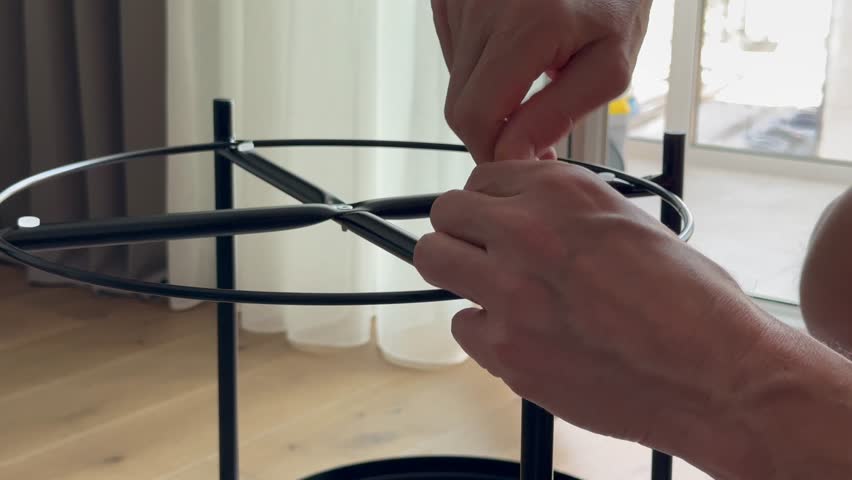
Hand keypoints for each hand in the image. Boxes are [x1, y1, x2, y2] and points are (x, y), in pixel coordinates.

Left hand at [414, 161, 778, 477]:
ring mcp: (510, 291)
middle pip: (445, 213)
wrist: (717, 373)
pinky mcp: (507, 350)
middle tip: (481, 253)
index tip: (495, 221)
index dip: (489, 203)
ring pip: (434, 260)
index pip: (482, 178)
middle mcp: (528, 231)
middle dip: (460, 231)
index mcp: (563, 191)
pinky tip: (525, 340)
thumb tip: (524, 211)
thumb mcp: (630, 223)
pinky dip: (486, 334)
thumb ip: (566, 212)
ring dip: (459, 274)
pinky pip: (463, 327)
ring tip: (497, 293)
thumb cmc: (691, 302)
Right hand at [431, 0, 651, 162]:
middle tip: (529, 123)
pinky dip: (478, 66)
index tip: (522, 157)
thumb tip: (510, 155)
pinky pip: (451, 54)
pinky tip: (509, 48)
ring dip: (486, 94)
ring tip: (528, 70)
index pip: (476, 117)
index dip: (493, 150)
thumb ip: (558, 116)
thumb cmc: (613, 4)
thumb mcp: (608, 67)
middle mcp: (484, 6)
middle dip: (491, 128)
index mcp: (527, 24)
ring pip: (454, 84)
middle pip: (459, 106)